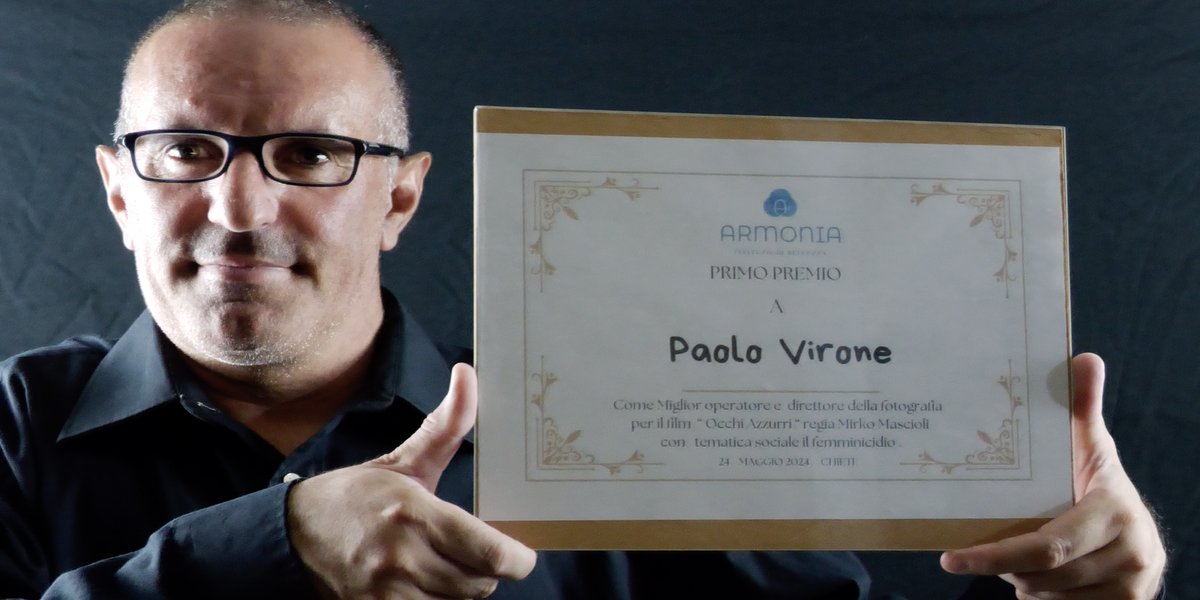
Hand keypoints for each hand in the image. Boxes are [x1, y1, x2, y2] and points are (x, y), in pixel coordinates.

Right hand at [287, 364, 536, 598]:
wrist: (292, 535)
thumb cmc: (355, 496)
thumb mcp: (404, 461)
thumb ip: (445, 426)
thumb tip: (467, 375)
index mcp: (416, 514)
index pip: (489, 553)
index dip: (518, 559)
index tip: (522, 553)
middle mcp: (404, 558)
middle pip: (481, 584)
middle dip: (488, 570)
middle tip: (478, 552)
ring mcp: (388, 593)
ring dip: (461, 588)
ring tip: (444, 564)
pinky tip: (425, 582)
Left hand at [941, 353, 1165, 598]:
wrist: (1142, 537)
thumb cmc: (1099, 486)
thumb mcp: (1092, 449)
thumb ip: (1081, 408)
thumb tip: (1084, 358)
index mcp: (1114, 512)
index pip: (1048, 545)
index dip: (996, 555)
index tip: (950, 558)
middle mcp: (1129, 554)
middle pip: (1041, 575)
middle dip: (1004, 567)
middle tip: (973, 554)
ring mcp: (1129, 589)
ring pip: (1047, 596)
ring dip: (1023, 582)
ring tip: (1014, 558)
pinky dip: (1043, 598)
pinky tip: (1036, 578)